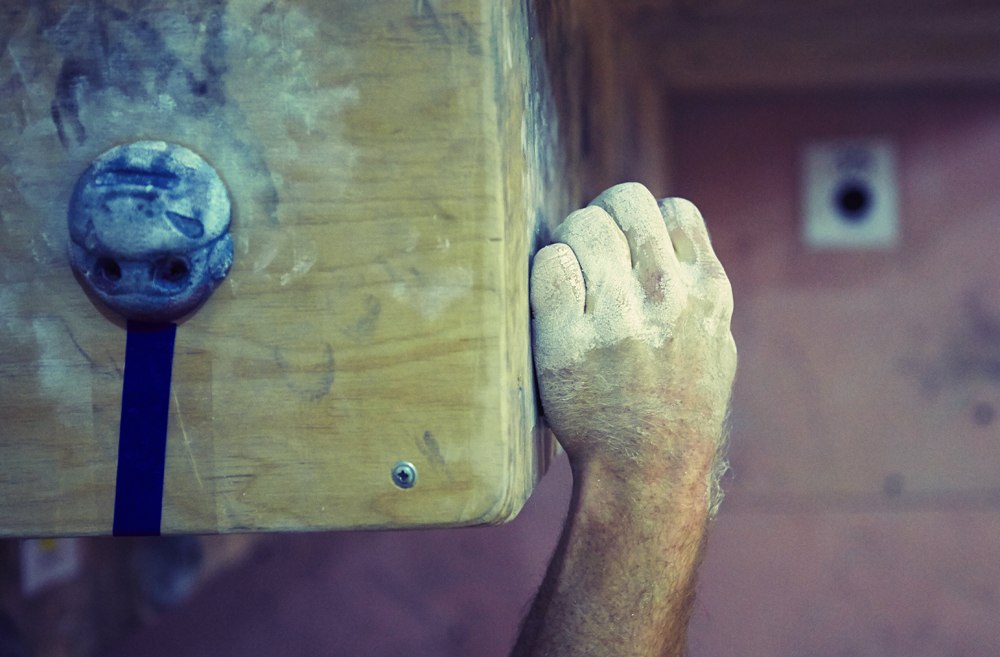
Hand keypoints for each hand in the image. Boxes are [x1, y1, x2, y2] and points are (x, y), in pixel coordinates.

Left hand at [530, 183, 735, 510]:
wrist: (648, 471)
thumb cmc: (680, 406)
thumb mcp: (716, 341)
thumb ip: (695, 286)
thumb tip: (667, 233)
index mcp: (708, 292)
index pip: (672, 209)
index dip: (643, 218)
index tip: (626, 241)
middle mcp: (667, 297)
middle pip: (624, 203)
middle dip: (602, 218)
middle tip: (588, 250)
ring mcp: (617, 319)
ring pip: (583, 225)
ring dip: (570, 241)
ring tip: (570, 278)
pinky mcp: (567, 342)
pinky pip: (548, 265)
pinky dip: (546, 272)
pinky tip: (553, 300)